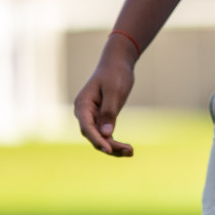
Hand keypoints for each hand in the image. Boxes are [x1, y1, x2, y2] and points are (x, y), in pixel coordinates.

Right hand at [74, 40, 137, 156]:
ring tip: (131, 152)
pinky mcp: (101, 118)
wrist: (117, 62)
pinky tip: (128, 150)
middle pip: (93, 135)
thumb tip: (106, 134)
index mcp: (83, 105)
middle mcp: (84, 113)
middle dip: (109, 146)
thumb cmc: (115, 73)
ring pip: (100, 138)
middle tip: (129, 151)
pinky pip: (106, 135)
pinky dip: (116, 142)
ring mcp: (92, 117)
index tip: (108, 149)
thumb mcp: (114, 90)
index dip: (97, 139)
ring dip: (114, 147)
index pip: (87, 127)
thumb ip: (109, 112)